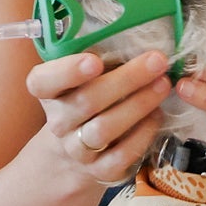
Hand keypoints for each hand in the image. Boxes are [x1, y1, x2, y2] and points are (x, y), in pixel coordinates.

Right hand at [26, 48, 171, 185]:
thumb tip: (141, 34)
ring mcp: (77, 149)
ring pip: (104, 129)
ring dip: (138, 105)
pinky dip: (143, 134)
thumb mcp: (83, 76)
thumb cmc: (88, 97)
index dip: (66, 72)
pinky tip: (158, 115)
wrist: (77, 151)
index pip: (42, 81)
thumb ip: (100, 56)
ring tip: (163, 85)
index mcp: (48, 91)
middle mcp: (58, 121)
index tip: (94, 61)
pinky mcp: (101, 171)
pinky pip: (122, 155)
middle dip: (126, 80)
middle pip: (86, 101)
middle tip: (157, 61)